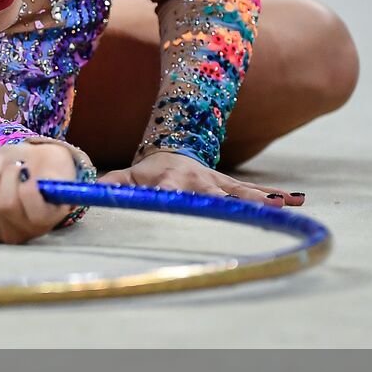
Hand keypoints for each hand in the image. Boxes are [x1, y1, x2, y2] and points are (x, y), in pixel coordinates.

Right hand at [0, 142, 78, 243]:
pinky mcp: (47, 219)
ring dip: (11, 171)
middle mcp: (2, 235)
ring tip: (20, 167)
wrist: (49, 165)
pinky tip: (31, 175)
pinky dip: (28, 181)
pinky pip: (28, 200)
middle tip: (3, 164)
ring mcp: (25, 229)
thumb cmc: (12, 172)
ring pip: (3, 202)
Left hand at [98, 150, 304, 207]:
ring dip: (257, 203)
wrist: (172, 147)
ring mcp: (217, 185)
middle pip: (210, 200)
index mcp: (169, 183)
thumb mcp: (123, 176)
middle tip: (240, 223)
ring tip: (280, 211)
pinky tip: (293, 203)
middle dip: (224, 212)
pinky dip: (273, 197)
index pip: (170, 195)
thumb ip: (106, 188)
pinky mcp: (232, 187)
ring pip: (239, 195)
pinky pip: (253, 193)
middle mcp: (197, 184)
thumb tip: (78, 197)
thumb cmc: (144, 171)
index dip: (172, 201)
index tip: (177, 208)